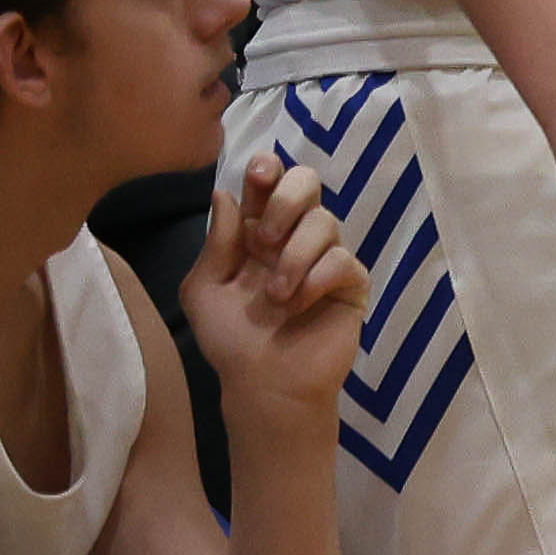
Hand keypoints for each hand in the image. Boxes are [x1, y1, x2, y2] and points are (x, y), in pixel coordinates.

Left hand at [179, 151, 366, 438]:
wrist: (263, 384)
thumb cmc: (230, 340)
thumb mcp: (204, 289)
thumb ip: (217, 243)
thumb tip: (224, 194)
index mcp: (256, 234)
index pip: (267, 186)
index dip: (267, 170)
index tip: (258, 174)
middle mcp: (293, 238)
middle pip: (308, 184)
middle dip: (286, 200)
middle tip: (263, 238)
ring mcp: (325, 259)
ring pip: (325, 222)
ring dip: (293, 257)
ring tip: (275, 296)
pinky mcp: (351, 284)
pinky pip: (342, 260)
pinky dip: (315, 280)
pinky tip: (297, 304)